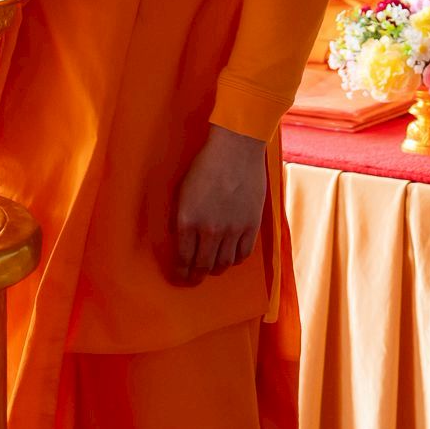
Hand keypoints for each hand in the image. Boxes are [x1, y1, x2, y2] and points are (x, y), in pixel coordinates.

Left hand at [172, 124, 266, 284]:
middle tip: (192, 279)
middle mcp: (209, 229)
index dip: (180, 272)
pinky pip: (243, 254)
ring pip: (223, 264)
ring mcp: (232, 229)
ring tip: (211, 268)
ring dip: (215, 269)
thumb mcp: (182, 190)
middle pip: (203, 266)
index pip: (182, 258)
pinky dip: (234, 260)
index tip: (178, 277)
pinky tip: (229, 256)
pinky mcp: (251, 225)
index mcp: (187, 220)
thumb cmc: (205, 165)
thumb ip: (180, 217)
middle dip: (195, 277)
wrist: (236, 149)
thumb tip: (179, 238)